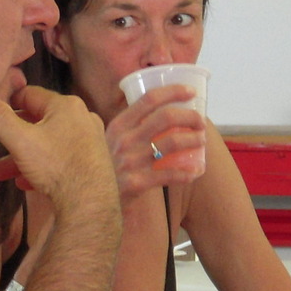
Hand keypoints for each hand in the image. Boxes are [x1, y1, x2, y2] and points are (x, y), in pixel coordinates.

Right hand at [0, 85, 116, 218]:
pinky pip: (61, 160)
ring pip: (47, 145)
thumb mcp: (20, 140)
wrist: (90, 205)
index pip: (30, 94)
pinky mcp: (93, 163)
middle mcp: (82, 118)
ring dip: (22, 158)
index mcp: (65, 106)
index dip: (8, 102)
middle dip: (10, 139)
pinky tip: (25, 183)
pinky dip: (42, 168)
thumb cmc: (56, 167)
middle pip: (38, 123)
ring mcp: (90, 141)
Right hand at [103, 84, 207, 200]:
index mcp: (118, 125)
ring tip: (200, 141)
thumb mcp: (107, 140)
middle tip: (200, 122)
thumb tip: (152, 110)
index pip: (149, 99)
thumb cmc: (104, 167)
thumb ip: (126, 127)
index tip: (190, 92)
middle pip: (166, 117)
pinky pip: (169, 175)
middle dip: (190, 117)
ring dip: (193, 140)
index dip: (173, 92)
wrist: (89, 198)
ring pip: (172, 142)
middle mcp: (124, 140)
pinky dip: (187, 173)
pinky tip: (195, 172)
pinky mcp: (136, 183)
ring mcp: (130, 162)